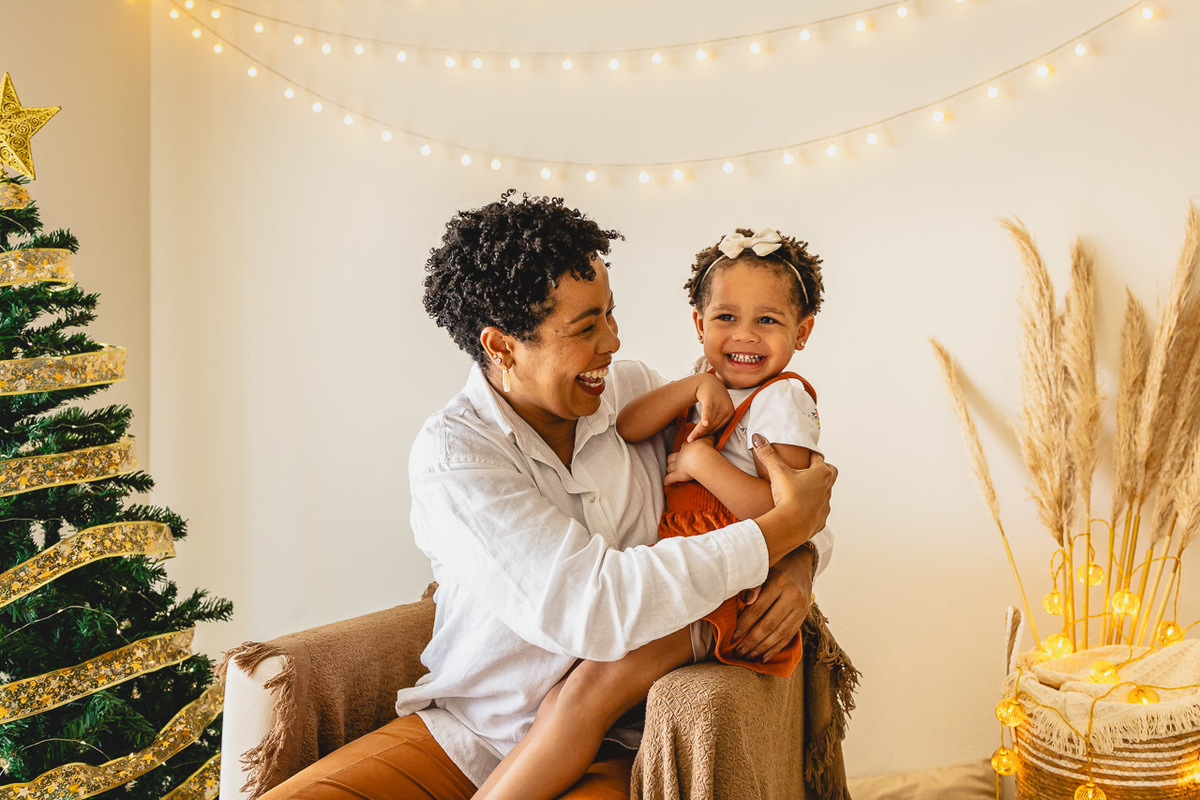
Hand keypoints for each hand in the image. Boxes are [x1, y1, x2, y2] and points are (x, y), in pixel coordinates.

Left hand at [665, 436, 714, 484]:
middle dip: (672, 460)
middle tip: (673, 462)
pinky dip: (667, 481)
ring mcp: (677, 465)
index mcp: (687, 447)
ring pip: (670, 467)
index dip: (683, 448)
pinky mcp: (677, 475)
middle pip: (672, 457)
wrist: (698, 456)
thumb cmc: (704, 447)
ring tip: (669, 472)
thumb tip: (712, 436)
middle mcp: (680, 456)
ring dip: (669, 469)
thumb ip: (709, 438)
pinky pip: (670, 478)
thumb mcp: (708, 440)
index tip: (684, 450)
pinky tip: (667, 483)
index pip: (683, 447)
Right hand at [689, 374, 732, 441]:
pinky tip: (704, 423)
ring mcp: (719, 404)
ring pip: (708, 422)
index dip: (708, 435)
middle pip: (713, 426)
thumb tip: (713, 436)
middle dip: (701, 435)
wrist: (708, 382)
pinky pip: (708, 411)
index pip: (718, 428)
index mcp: (731, 413)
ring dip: (698, 431)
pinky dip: (706, 417)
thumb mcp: (720, 409)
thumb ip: (719, 420)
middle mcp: (727, 409)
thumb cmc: (713, 398)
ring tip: (690, 438)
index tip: (699, 440)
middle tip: (692, 441)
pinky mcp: (710, 399)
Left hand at [732, 548, 813, 660]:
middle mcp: (793, 596)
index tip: (732, 636)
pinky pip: (790, 635)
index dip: (744, 624)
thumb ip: (753, 584)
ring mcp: (801, 607)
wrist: (801, 562)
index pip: (758, 608)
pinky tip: (765, 657)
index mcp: (779, 581)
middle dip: (752, 641)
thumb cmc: (775, 565)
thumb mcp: (763, 568)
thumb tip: (745, 602)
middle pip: (769, 624)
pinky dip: (777, 647)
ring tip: (748, 657)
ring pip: (780, 633)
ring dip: (763, 648)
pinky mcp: (804, 615)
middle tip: (738, 652)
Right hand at [752, 435, 836, 561]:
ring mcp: (825, 505)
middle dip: (821, 470)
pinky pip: (819, 511)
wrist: (792, 526)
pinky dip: (812, 508)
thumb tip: (758, 438)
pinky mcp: (821, 520)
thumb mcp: (777, 472)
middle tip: (808, 470)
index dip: (811, 454)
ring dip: (816, 490)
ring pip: (825, 493)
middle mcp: (827, 488)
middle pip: (830, 473)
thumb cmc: (789, 497)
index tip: (805, 453)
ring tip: (802, 489)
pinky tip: (801, 509)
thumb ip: (768, 454)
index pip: (819, 458)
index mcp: (821, 473)